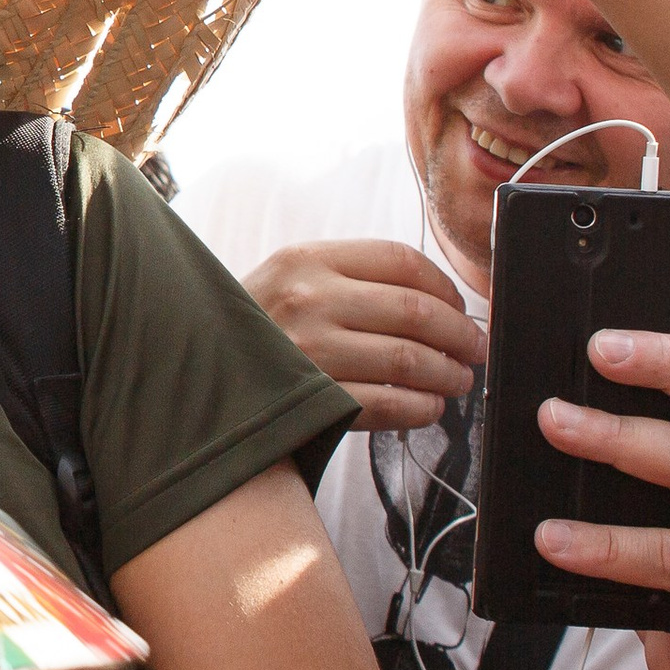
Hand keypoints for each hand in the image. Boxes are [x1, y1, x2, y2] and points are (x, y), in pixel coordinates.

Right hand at [241, 239, 483, 430]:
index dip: (446, 286)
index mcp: (306, 260)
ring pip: (410, 359)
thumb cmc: (255, 327)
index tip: (461, 307)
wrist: (194, 373)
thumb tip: (438, 302)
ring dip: (448, 374)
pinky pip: (390, 405)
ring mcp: (308, 351)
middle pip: (416, 311)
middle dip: (461, 334)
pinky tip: (428, 409)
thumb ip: (349, 278)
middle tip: (475, 349)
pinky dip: (422, 409)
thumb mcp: (287, 279)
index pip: (401, 260)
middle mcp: (308, 299)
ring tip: (457, 381)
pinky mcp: (312, 400)